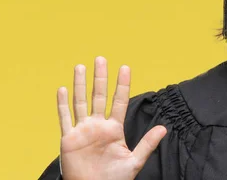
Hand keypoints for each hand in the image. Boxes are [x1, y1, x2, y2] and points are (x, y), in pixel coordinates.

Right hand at [57, 57, 166, 179]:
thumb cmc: (114, 179)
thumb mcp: (133, 161)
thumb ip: (147, 144)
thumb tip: (164, 128)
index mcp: (114, 129)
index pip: (119, 102)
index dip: (122, 85)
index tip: (125, 68)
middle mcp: (98, 126)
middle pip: (99, 96)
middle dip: (100, 78)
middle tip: (101, 59)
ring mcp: (82, 130)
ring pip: (80, 102)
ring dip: (80, 85)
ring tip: (80, 67)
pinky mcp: (69, 139)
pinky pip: (65, 118)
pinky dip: (62, 104)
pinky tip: (63, 89)